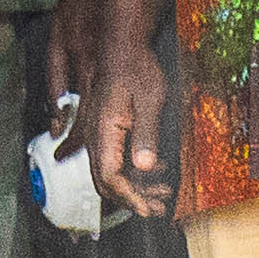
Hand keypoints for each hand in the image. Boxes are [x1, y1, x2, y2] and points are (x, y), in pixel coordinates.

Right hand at [90, 26, 176, 218]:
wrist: (122, 47)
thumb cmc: (137, 69)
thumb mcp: (150, 101)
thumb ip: (146, 135)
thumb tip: (145, 167)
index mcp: (103, 133)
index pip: (111, 178)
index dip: (130, 199)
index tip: (149, 210)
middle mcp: (95, 137)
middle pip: (106, 182)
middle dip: (132, 200)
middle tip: (159, 208)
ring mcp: (97, 134)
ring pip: (110, 172)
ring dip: (135, 187)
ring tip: (163, 192)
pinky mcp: (104, 130)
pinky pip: (113, 159)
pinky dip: (133, 172)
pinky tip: (156, 170)